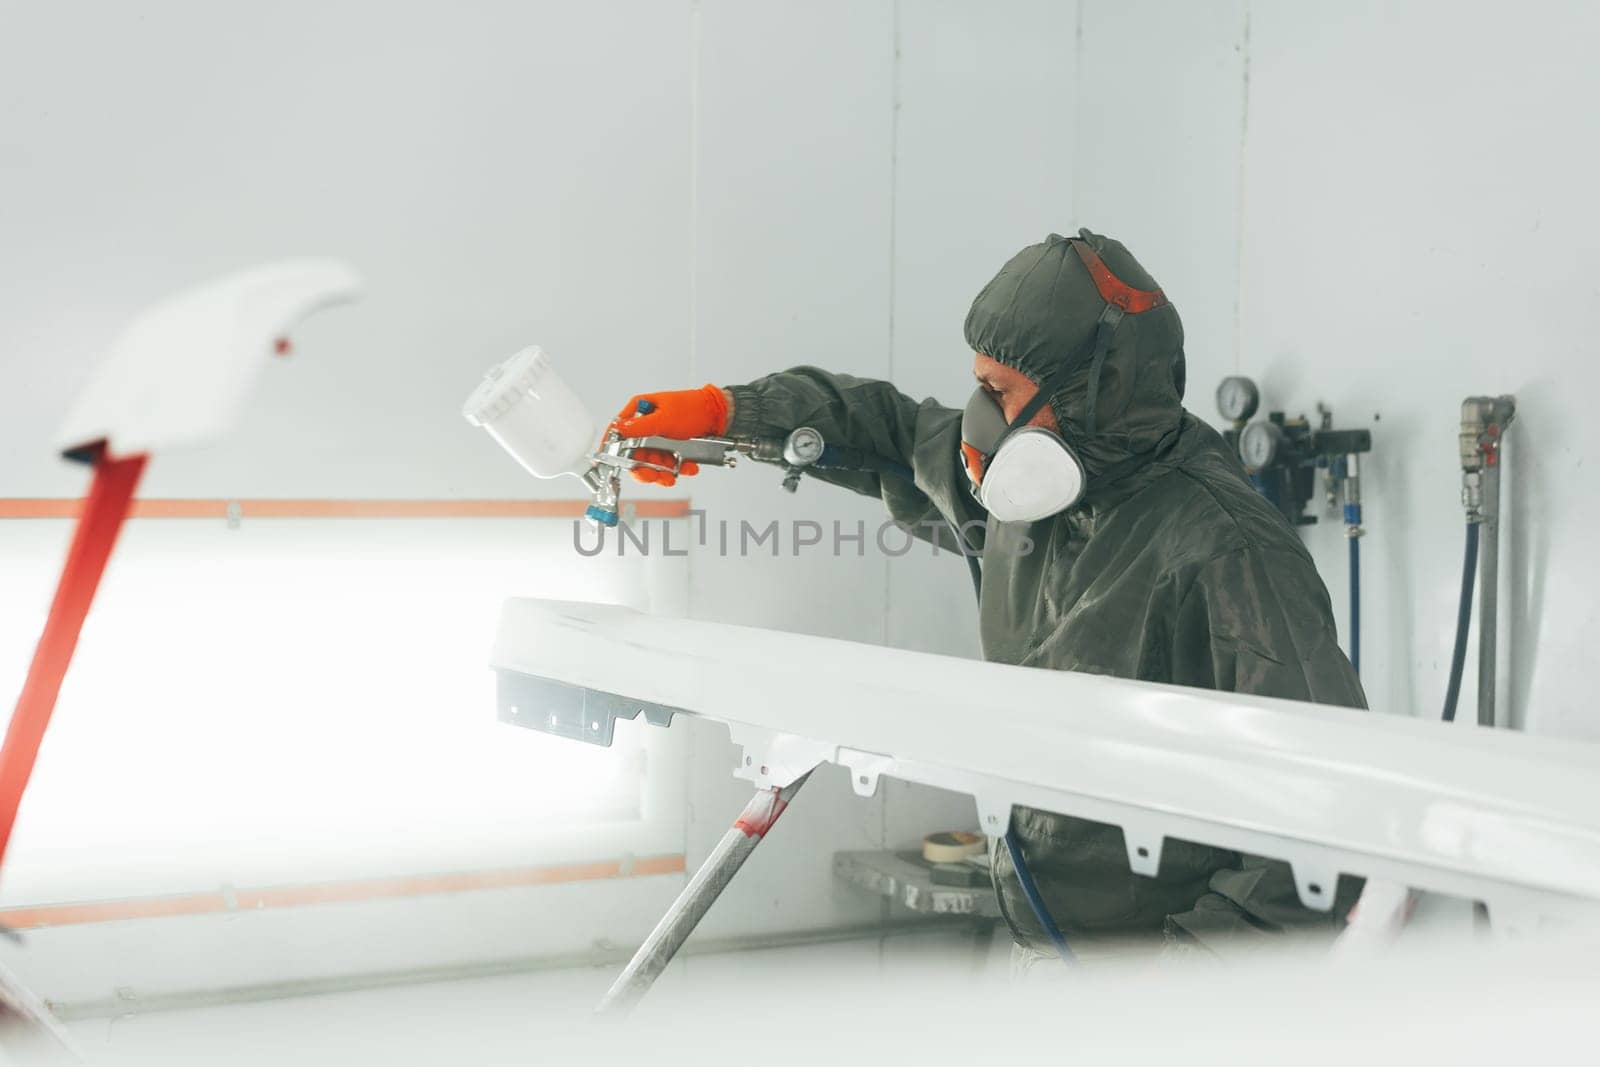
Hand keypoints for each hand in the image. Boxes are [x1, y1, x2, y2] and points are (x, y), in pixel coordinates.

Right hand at [610, 385, 730, 485]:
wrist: (720, 415)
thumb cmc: (694, 407)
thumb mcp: (665, 418)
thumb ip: (641, 426)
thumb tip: (619, 430)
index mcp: (640, 411)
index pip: (618, 430)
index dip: (610, 447)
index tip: (608, 461)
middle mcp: (646, 425)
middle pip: (634, 454)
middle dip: (644, 468)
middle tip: (652, 475)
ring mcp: (659, 438)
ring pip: (651, 462)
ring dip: (661, 472)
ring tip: (671, 476)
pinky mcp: (671, 447)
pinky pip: (668, 463)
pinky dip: (677, 468)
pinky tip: (687, 467)